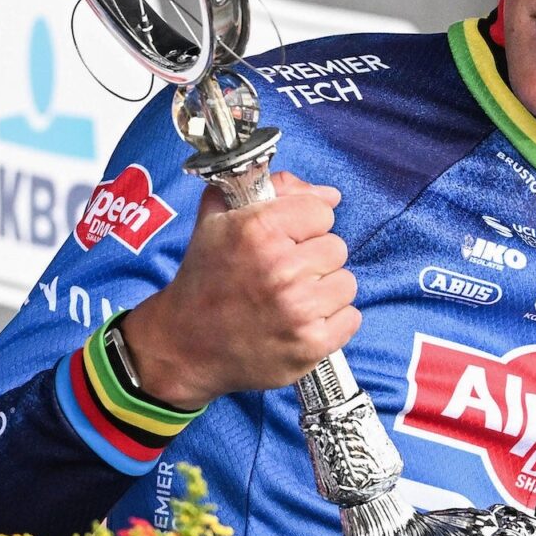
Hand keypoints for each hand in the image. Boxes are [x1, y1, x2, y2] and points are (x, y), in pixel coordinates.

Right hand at [120, 172, 360, 410]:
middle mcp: (280, 268)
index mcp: (257, 230)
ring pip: (346, 283)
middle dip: (313, 259)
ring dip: (324, 291)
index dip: (303, 225)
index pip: (322, 211)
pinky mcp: (310, 345)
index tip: (284, 241)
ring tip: (291, 300)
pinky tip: (300, 324)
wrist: (184, 345)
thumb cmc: (205, 279)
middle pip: (336, 248)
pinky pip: (351, 319)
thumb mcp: (218, 218)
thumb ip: (273, 190)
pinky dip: (331, 322)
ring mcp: (298, 310)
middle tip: (282, 275)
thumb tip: (330, 195)